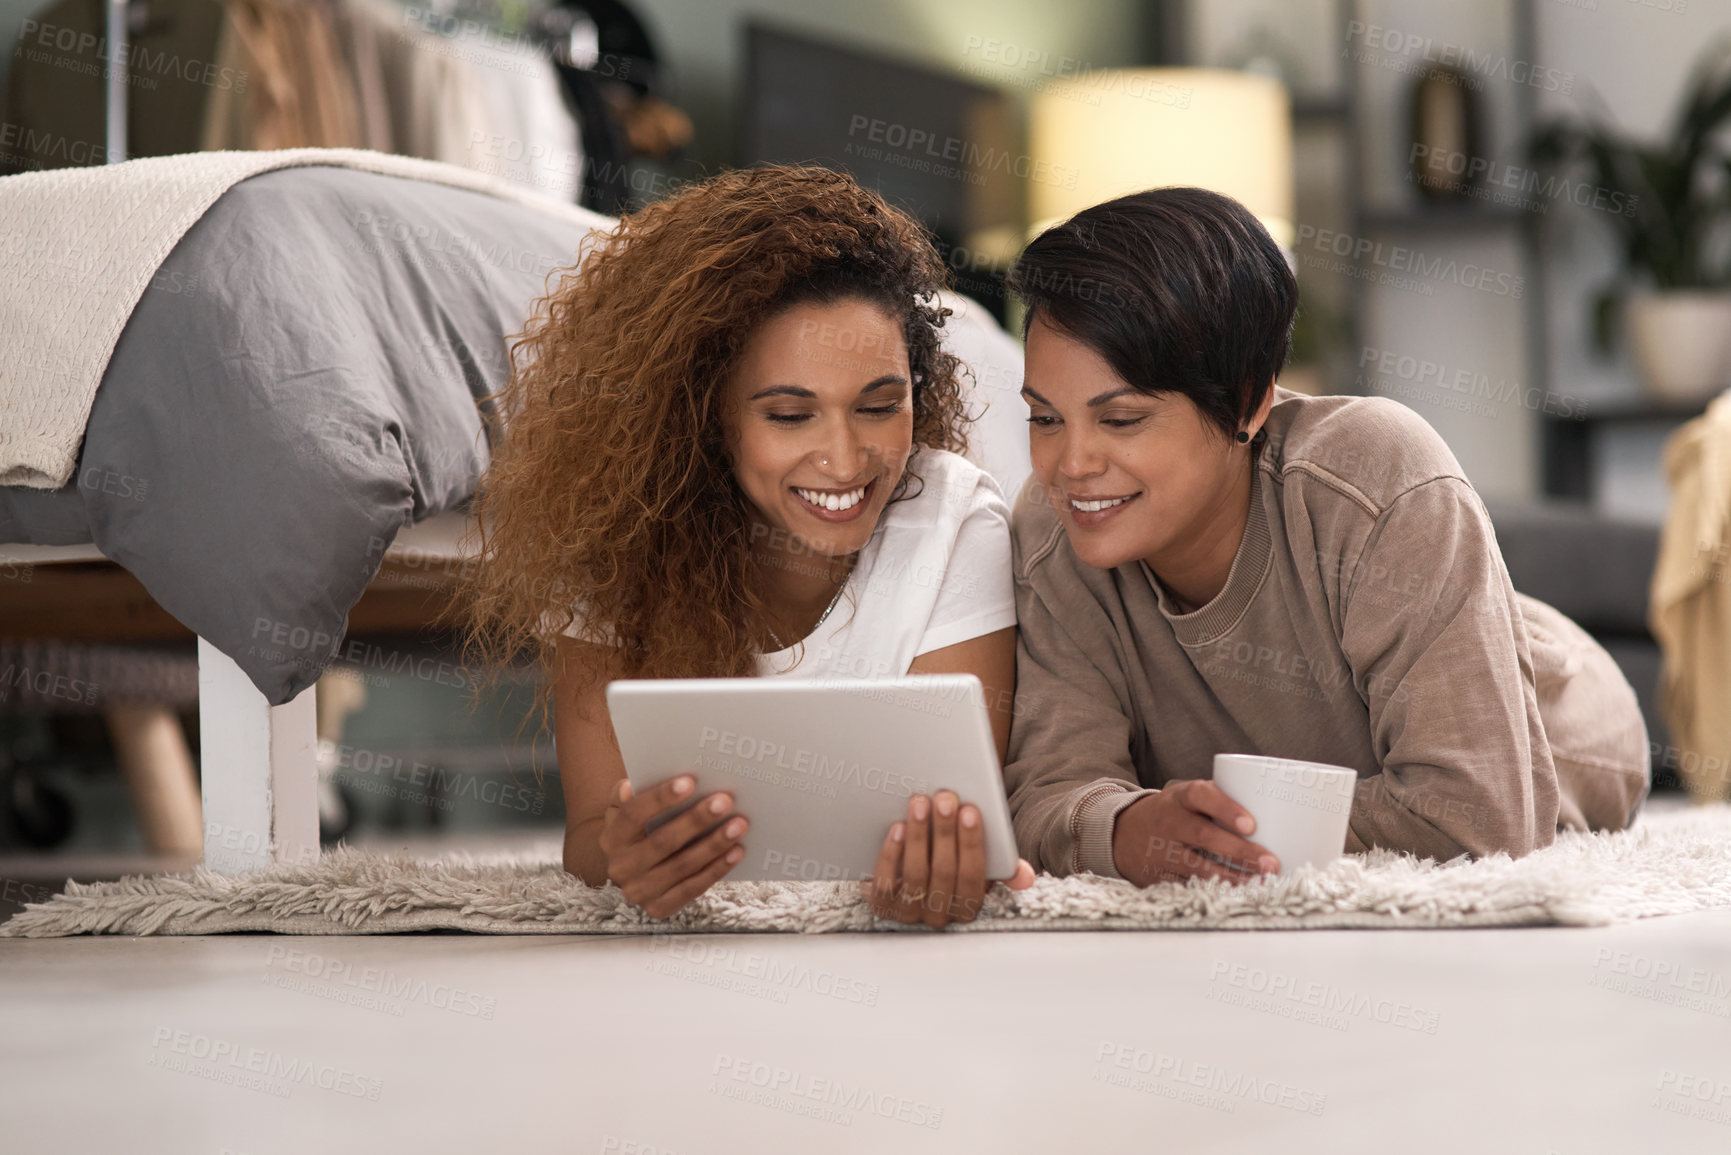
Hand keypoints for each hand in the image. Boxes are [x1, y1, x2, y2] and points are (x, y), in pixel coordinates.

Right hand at [598, 775, 747, 918]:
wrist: (631, 872)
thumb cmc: (638, 831)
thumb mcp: (624, 811)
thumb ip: (627, 795)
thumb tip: (628, 786)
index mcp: (611, 838)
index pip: (633, 815)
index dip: (660, 798)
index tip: (690, 781)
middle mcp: (621, 868)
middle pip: (663, 842)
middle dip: (697, 820)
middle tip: (725, 801)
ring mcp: (639, 892)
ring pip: (682, 866)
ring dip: (714, 845)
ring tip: (739, 825)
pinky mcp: (659, 908)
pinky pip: (692, 889)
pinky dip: (717, 870)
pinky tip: (736, 851)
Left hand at [862, 790, 1035, 928]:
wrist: (904, 876)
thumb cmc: (948, 862)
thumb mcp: (977, 865)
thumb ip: (1002, 867)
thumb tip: (1025, 877)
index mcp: (968, 906)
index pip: (974, 876)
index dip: (972, 842)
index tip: (970, 810)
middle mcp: (940, 915)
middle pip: (944, 872)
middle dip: (945, 832)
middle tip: (944, 798)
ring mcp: (909, 913)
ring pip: (916, 876)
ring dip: (919, 836)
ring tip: (919, 804)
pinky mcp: (882, 907)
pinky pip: (886, 883)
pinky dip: (891, 854)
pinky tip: (897, 828)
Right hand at [1111, 781, 1278, 885]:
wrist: (1122, 832)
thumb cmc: (1171, 813)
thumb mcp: (1186, 797)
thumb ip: (1219, 800)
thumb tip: (1273, 810)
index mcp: (1179, 798)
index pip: (1201, 797)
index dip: (1226, 809)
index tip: (1251, 825)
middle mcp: (1169, 822)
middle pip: (1205, 836)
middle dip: (1240, 852)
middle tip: (1270, 863)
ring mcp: (1161, 850)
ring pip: (1198, 866)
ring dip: (1231, 877)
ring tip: (1259, 882)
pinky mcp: (1157, 875)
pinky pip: (1186, 885)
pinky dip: (1210, 891)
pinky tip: (1233, 895)